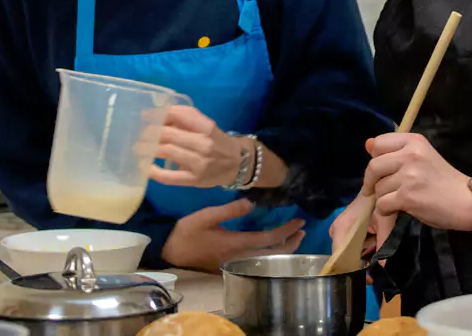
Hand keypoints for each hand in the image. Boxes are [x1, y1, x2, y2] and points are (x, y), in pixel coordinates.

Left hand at [149, 105, 245, 187]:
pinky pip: (169, 177)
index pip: (179, 115)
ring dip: (148, 148)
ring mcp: (199, 163)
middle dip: (149, 133)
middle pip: (169, 134)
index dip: (159, 114)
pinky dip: (153, 172)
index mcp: (207, 127)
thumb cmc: (217, 142)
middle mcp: (204, 144)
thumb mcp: (206, 126)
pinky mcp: (193, 180)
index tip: (145, 116)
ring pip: (166, 151)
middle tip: (141, 135)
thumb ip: (185, 120)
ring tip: (139, 148)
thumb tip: (157, 115)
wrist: (237, 164)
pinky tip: (146, 167)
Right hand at [161, 199, 304, 272]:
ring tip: (293, 239)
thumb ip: (229, 209)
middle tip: (303, 231)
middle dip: (291, 243)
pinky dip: (271, 256)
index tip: (299, 221)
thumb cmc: (187, 232)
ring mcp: (235, 264)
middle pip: (273, 255)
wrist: (169, 251)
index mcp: (236, 243)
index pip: (269, 239)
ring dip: (283, 250)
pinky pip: (257, 263)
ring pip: (266, 261)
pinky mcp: (230, 267)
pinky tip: (272, 248)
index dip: (287, 231)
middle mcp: (239, 257)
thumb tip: (252, 203)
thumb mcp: (206, 216)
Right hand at [330, 192, 397, 282]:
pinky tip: (375, 241)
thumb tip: (384, 271)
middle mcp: (336, 232)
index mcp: (340, 230)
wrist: (378, 183)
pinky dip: (365, 247)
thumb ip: (384, 246)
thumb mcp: (385, 222)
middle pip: (346, 258)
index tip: (370, 278)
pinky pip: (353, 245)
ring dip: (366, 254)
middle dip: (363, 263)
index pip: (340, 261)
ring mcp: (340, 230)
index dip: (354, 272)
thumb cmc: (380, 200)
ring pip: (351, 253)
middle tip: (379, 261)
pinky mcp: (345, 228)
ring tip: (378, 245)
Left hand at [363, 133, 471, 230]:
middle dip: (372, 182)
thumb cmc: (445, 180)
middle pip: (373, 166)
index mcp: (414, 141)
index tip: (379, 170)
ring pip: (378, 188)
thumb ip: (395, 151)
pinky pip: (382, 204)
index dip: (375, 158)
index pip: (379, 142)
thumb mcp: (422, 157)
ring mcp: (409, 175)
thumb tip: (367, 144)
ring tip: (401, 200)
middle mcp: (411, 154)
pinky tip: (400, 209)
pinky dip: (387, 210)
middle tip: (379, 190)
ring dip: (384, 197)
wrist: (467, 201)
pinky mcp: (407, 196)